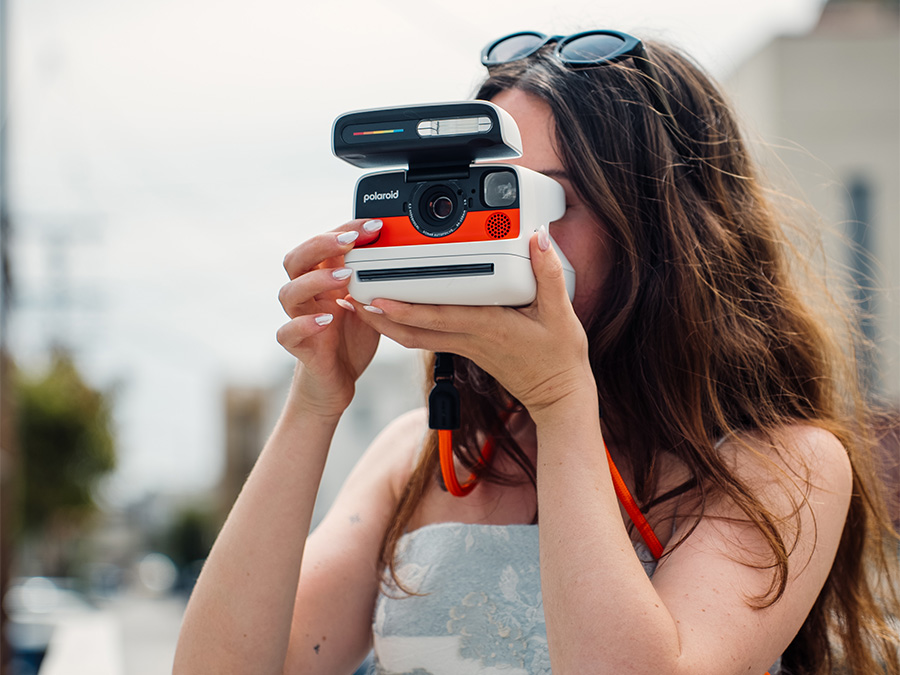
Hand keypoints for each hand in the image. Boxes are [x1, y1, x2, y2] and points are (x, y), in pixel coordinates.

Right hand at [277, 220, 382, 417]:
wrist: (337, 381)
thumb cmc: (351, 339)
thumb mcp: (370, 304)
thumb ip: (376, 282)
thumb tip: (398, 254)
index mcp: (322, 280)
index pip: (323, 245)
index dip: (344, 230)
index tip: (373, 226)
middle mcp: (307, 296)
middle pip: (296, 259)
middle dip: (322, 244)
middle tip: (351, 241)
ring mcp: (299, 320)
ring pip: (288, 292)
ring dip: (315, 280)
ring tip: (345, 277)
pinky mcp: (299, 347)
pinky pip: (287, 333)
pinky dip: (304, 324)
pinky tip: (327, 320)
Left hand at [350, 228, 595, 416]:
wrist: (558, 397)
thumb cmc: (560, 359)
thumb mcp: (561, 314)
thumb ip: (548, 274)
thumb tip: (537, 240)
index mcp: (488, 327)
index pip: (438, 318)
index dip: (404, 309)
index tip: (377, 297)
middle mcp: (469, 338)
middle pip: (413, 331)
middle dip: (379, 316)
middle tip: (352, 297)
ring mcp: (465, 346)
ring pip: (415, 337)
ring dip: (386, 323)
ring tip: (361, 304)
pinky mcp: (467, 349)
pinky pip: (427, 338)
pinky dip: (406, 326)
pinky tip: (394, 313)